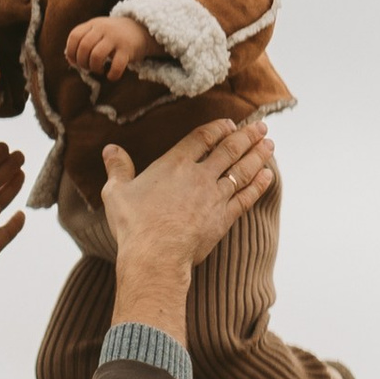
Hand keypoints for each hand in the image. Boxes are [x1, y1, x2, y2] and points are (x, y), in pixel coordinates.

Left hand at [65, 12, 151, 80]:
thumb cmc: (113, 35)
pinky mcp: (128, 50)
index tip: (75, 61)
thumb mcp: (98, 31)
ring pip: (96, 56)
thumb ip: (84, 41)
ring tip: (99, 70)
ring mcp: (116, 38)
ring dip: (94, 68)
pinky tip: (111, 75)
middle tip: (88, 68)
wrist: (141, 30)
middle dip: (82, 62)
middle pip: (84, 47)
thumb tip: (70, 60)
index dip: (71, 51)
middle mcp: (104, 28)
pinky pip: (116, 66)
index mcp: (94, 24)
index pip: (75, 36)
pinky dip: (111, 75)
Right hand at [101, 116, 273, 276]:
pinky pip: (246, 197)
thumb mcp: (117, 192)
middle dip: (246, 136)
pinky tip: (268, 176)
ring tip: (269, 144)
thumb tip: (110, 149)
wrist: (156, 254)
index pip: (201, 138)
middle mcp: (199, 176)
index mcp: (174, 164)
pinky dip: (258, 185)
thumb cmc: (134, 225)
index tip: (230, 123)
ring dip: (258, 155)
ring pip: (241, 170)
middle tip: (261, 126)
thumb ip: (117, 168)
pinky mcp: (224, 218)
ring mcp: (214, 197)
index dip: (218, 128)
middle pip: (229, 150)